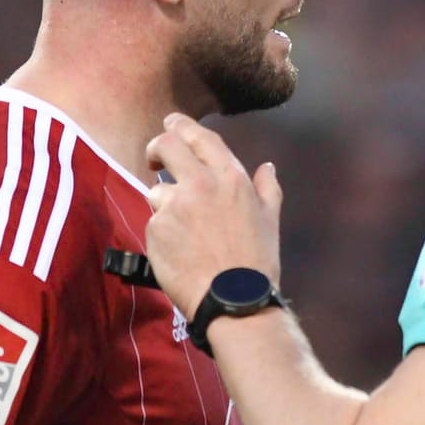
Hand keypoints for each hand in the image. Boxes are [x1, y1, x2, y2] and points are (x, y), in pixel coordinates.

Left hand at [144, 113, 282, 318]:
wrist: (234, 299)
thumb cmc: (256, 261)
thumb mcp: (270, 219)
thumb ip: (266, 188)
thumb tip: (267, 167)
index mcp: (231, 177)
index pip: (198, 136)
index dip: (180, 126)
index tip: (171, 126)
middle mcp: (201, 184)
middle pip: (165, 145)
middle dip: (157, 148)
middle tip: (155, 159)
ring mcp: (175, 206)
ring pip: (156, 190)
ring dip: (164, 202)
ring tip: (184, 229)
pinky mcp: (156, 229)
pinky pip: (154, 221)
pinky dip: (163, 231)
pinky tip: (180, 249)